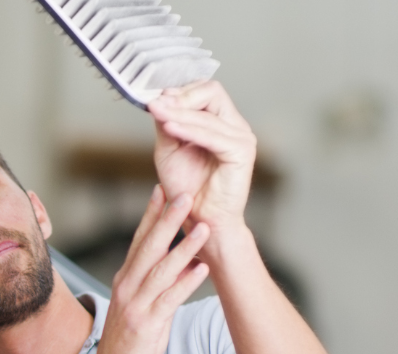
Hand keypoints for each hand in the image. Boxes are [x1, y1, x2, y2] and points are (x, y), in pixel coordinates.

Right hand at [86, 186, 209, 353]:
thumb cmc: (127, 343)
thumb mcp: (138, 306)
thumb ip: (156, 283)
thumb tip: (182, 261)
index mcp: (125, 280)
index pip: (138, 240)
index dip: (151, 214)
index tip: (163, 190)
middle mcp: (127, 288)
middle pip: (149, 247)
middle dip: (167, 219)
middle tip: (183, 194)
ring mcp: (135, 306)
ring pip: (161, 270)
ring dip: (184, 247)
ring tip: (203, 228)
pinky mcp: (146, 325)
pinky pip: (169, 299)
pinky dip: (185, 283)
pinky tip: (201, 269)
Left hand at [147, 81, 255, 239]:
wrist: (200, 220)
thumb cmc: (187, 188)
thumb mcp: (169, 149)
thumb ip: (167, 124)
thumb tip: (160, 99)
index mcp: (221, 122)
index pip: (205, 90)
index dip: (180, 91)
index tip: (155, 97)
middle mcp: (235, 126)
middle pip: (212, 91)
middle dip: (181, 97)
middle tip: (156, 103)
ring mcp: (242, 138)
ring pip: (208, 113)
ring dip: (178, 112)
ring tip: (156, 112)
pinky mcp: (242, 152)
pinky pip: (213, 135)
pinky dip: (189, 129)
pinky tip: (169, 127)